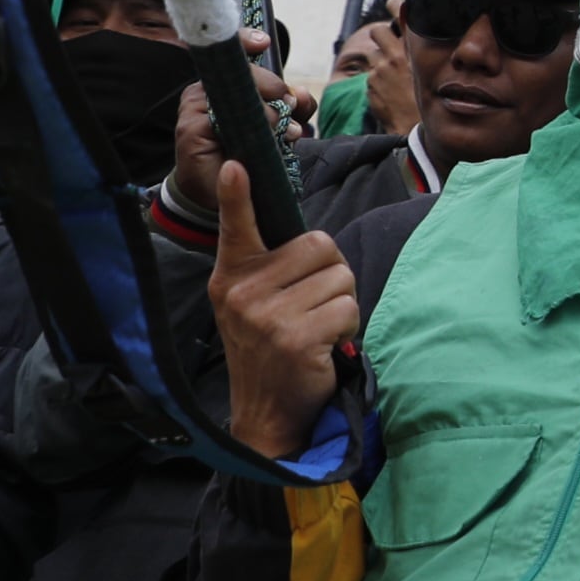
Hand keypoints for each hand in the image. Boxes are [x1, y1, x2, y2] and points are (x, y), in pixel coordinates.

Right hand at [172, 29, 295, 213]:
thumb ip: (294, 108)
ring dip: (264, 112)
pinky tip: (261, 138)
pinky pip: (217, 118)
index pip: (231, 53)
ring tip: (282, 131)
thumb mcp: (279, 127)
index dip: (245, 41)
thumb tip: (303, 94)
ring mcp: (193, 108)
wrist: (220, 191)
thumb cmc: (247, 153)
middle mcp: (205, 90)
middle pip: (239, 72)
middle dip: (271, 86)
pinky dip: (245, 127)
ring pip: (231, 94)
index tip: (265, 42)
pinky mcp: (190, 129)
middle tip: (291, 105)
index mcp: (223, 84)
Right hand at [209, 161, 357, 459]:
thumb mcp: (253, 306)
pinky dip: (348, 326)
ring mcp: (267, 315)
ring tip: (317, 329)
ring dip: (342, 303)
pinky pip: (348, 306)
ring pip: (341, 276)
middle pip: (320, 245)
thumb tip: (314, 241)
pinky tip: (325, 346)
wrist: (266, 415)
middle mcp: (242, 291)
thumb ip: (271, 270)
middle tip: (312, 307)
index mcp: (231, 276)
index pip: (236, 226)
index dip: (237, 195)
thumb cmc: (270, 351)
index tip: (236, 165)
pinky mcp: (295, 337)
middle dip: (331, 273)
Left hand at [354, 17, 417, 137]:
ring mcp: (378, 70)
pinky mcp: (369, 84)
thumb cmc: (427, 99)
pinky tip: (389, 92)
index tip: (393, 3)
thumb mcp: (428, 70)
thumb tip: (409, 34)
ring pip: (372, 56)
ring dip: (379, 62)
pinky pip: (370, 76)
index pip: (400, 14)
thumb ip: (418, 51)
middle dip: (380, 35)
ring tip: (392, 76)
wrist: (414, 126)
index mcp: (410, 50)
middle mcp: (393, 56)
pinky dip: (377, 81)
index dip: (395, 5)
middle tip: (387, 44)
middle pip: (377, 31)